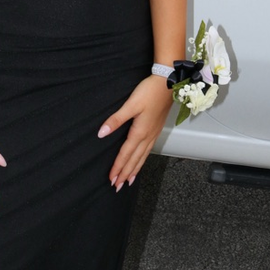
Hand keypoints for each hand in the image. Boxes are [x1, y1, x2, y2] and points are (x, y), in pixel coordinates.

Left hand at [97, 75, 171, 189]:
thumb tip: (102, 133)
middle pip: (135, 159)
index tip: (112, 179)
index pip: (126, 154)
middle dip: (125, 173)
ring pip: (143, 157)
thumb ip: (116, 120)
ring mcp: (153, 134)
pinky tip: (141, 161)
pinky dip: (142, 160)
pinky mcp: (156, 129)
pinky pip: (148, 150)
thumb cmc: (149, 92)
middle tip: (117, 186)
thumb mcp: (131, 104)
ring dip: (134, 169)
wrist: (168, 83)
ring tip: (128, 181)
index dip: (118, 167)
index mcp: (140, 132)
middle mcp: (148, 136)